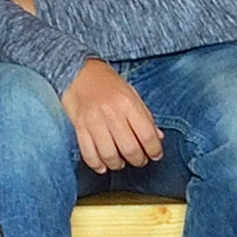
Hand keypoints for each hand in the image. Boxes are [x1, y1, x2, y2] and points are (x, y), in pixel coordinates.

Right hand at [63, 57, 164, 173]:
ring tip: (120, 162)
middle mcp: (112, 113)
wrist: (78, 71)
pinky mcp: (79, 126)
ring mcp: (93, 121)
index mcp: (128, 104)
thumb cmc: (108, 83)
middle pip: (130, 149)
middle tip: (139, 160)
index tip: (155, 154)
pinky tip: (102, 165)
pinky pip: (88, 153)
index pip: (147, 136)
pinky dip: (96, 164)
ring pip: (109, 154)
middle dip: (138, 160)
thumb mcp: (132, 94)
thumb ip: (145, 116)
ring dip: (118, 164)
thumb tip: (158, 138)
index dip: (154, 150)